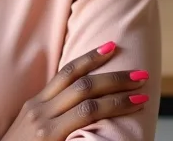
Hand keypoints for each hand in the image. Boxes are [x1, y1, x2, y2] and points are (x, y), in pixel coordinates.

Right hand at [0, 42, 149, 140]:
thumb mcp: (30, 127)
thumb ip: (52, 114)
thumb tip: (80, 106)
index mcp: (37, 102)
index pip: (67, 72)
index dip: (91, 57)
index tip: (112, 46)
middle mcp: (39, 109)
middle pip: (83, 84)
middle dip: (115, 77)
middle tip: (141, 74)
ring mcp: (44, 126)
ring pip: (88, 103)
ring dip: (118, 98)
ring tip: (141, 96)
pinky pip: (83, 124)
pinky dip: (106, 121)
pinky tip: (124, 123)